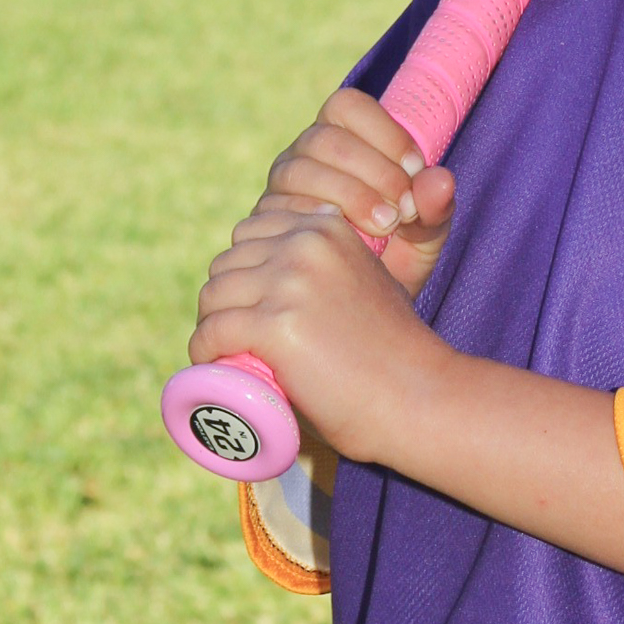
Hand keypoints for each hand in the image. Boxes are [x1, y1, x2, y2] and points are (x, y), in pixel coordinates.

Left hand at [190, 202, 451, 464]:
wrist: (419, 395)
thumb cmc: (395, 351)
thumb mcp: (371, 281)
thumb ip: (335, 266)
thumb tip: (284, 279)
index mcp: (329, 228)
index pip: (254, 230)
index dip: (245, 267)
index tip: (249, 301)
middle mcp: (307, 244)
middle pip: (228, 260)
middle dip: (226, 296)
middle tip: (234, 333)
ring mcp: (290, 282)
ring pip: (214, 295)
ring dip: (212, 323)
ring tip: (222, 350)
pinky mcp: (275, 324)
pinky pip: (214, 331)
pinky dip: (204, 350)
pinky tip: (210, 361)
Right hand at [261, 88, 456, 290]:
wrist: (357, 313)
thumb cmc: (395, 262)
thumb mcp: (425, 237)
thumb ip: (436, 208)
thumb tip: (441, 178)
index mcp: (341, 139)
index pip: (348, 105)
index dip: (383, 131)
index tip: (415, 170)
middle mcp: (303, 156)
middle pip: (325, 138)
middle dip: (372, 170)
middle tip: (404, 209)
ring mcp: (279, 189)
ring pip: (299, 169)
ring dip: (348, 194)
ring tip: (385, 225)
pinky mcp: (263, 224)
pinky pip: (278, 210)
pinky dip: (316, 222)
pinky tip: (347, 242)